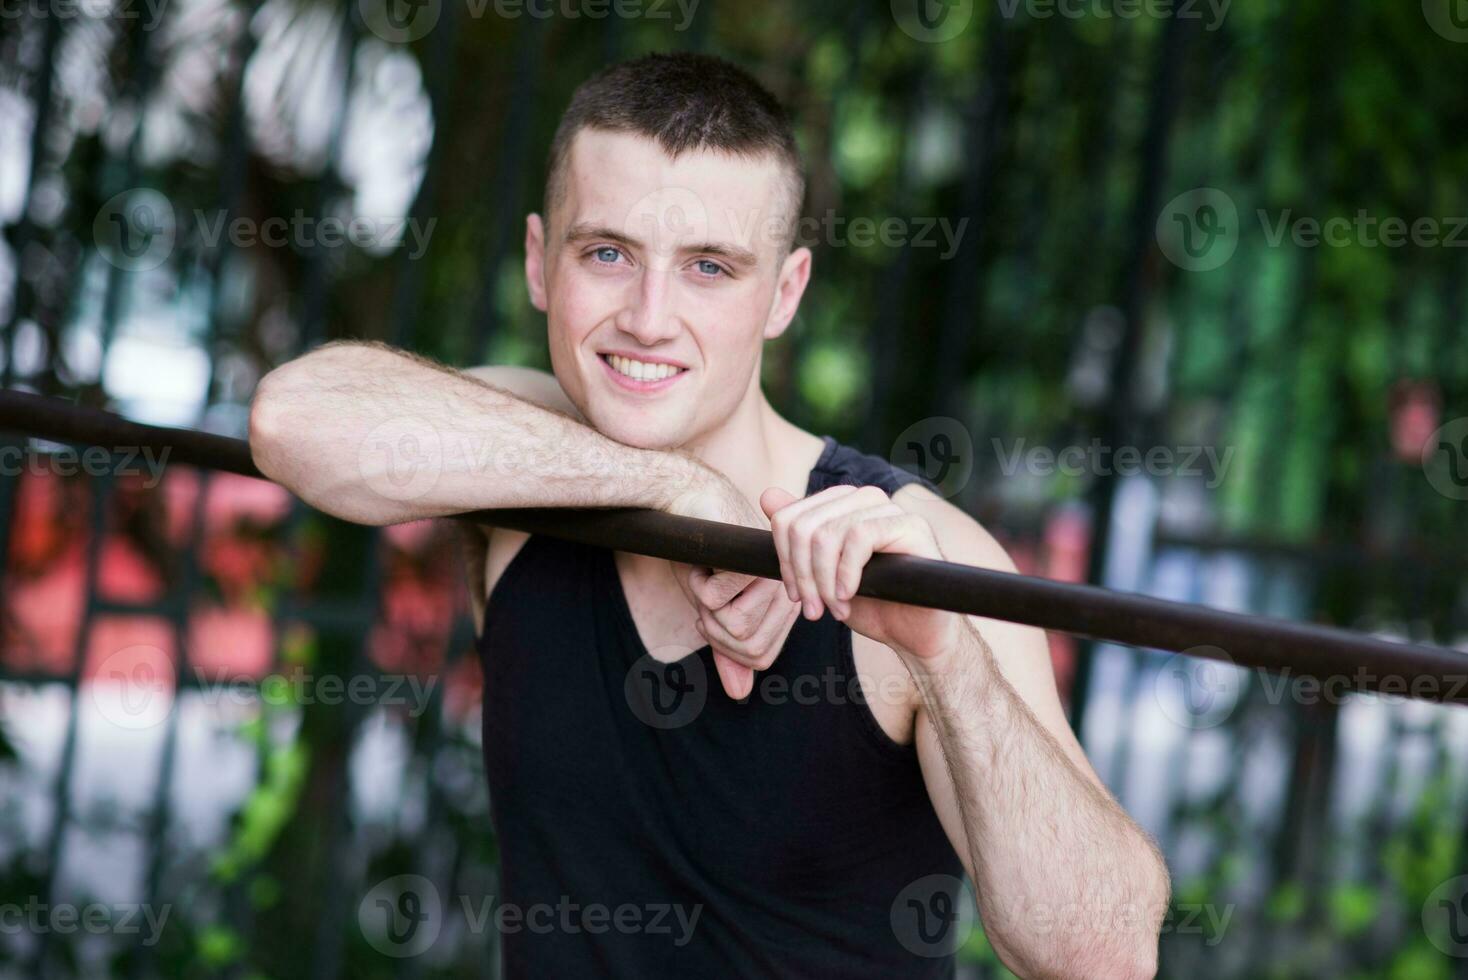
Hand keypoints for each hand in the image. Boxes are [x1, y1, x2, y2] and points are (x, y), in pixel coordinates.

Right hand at [668, 471, 790, 698]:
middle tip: (705, 593)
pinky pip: (718, 602)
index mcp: (784, 604)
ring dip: (705, 608)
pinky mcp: (755, 564)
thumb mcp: (718, 611)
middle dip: (712, 629)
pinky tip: (705, 562)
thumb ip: (731, 650)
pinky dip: (699, 585)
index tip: (712, 614)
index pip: (758, 657)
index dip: (726, 646)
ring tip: (706, 576)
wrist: (695, 503)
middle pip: (747, 647)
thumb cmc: (707, 556)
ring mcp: (774, 578)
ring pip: (733, 628)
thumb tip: (740, 694)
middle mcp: (787, 593)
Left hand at [760, 485, 963, 663]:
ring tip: (834, 609)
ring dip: (824, 582)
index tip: (796, 595)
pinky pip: (859, 537)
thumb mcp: (823, 572)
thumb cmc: (873, 603)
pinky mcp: (911, 525)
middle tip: (813, 609)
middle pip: (803, 527)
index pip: (788, 518)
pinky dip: (846, 573)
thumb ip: (798, 535)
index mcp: (841, 504)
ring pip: (828, 534)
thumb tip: (768, 495)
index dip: (783, 561)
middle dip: (802, 576)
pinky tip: (849, 596)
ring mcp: (889, 509)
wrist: (916, 634)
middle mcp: (864, 499)